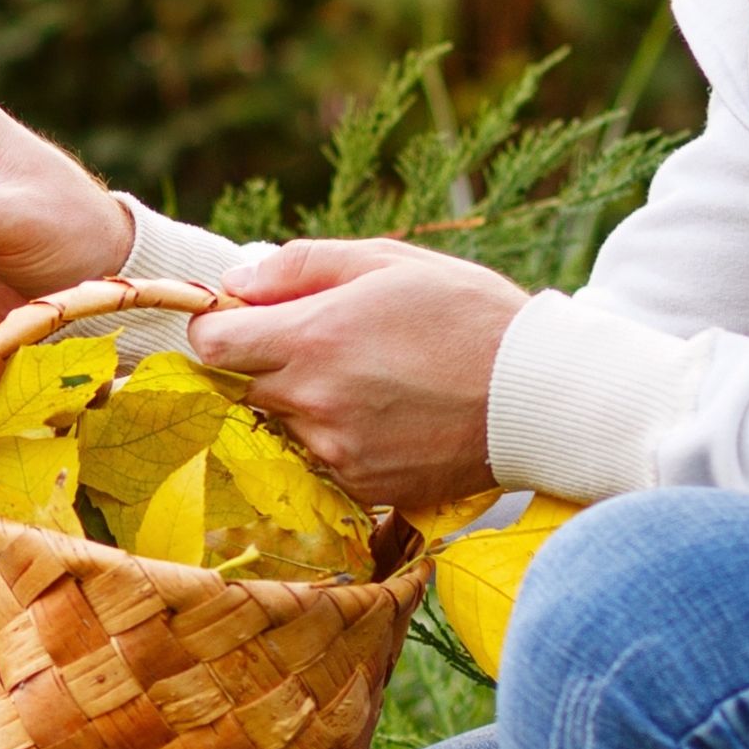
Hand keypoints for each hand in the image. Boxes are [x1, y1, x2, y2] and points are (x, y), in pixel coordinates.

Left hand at [183, 239, 521, 503]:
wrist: (538, 393)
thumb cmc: (467, 312)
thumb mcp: (386, 261)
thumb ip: (299, 266)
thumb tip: (232, 282)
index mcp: (310, 338)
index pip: (210, 343)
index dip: (222, 326)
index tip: (248, 318)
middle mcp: (313, 401)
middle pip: (246, 386)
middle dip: (271, 363)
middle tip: (332, 344)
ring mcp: (336, 451)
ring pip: (286, 426)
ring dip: (308, 404)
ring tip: (374, 380)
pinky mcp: (363, 486)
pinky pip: (324, 460)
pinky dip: (343, 440)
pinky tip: (391, 416)